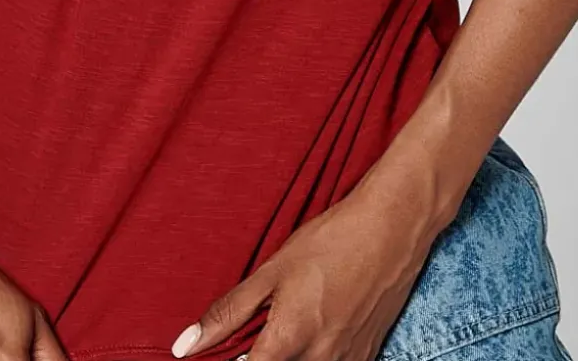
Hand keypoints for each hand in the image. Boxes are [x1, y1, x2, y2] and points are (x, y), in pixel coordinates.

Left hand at [171, 166, 441, 360]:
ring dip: (289, 355)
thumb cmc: (331, 241)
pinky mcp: (367, 357)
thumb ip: (229, 312)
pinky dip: (316, 354)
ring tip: (290, 323)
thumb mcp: (273, 270)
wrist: (392, 228)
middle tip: (258, 332)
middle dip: (262, 357)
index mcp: (289, 341)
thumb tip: (185, 345)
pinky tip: (315, 326)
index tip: (217, 354)